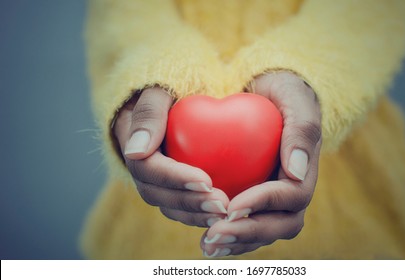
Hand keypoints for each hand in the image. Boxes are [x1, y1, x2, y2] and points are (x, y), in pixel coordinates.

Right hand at [114, 87, 229, 227]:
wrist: (176, 85)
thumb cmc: (171, 80)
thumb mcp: (160, 86)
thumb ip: (149, 113)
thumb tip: (136, 151)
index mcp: (129, 139)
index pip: (146, 167)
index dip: (174, 177)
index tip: (206, 180)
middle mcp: (137, 163)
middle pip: (155, 193)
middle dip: (188, 203)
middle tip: (222, 205)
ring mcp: (152, 176)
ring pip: (167, 205)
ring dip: (195, 214)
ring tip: (226, 215)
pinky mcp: (170, 183)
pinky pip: (180, 205)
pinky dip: (199, 214)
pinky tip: (225, 215)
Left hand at [201, 72, 321, 256]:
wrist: (268, 94)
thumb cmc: (283, 92)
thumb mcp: (295, 99)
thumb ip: (301, 130)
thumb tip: (296, 171)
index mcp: (305, 170)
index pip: (292, 197)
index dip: (264, 203)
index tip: (233, 205)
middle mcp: (292, 191)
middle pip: (280, 225)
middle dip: (249, 232)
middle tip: (215, 233)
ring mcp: (274, 200)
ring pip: (262, 232)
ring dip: (236, 242)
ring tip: (208, 244)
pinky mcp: (254, 201)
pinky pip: (245, 226)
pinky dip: (229, 237)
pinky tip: (206, 239)